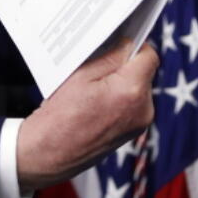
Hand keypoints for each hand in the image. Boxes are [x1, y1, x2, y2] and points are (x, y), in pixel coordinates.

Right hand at [16, 40, 157, 191]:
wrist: (49, 154)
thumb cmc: (59, 116)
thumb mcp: (80, 75)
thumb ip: (110, 56)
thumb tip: (128, 43)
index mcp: (131, 92)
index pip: (149, 55)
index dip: (133, 45)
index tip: (117, 44)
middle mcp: (143, 109)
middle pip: (143, 72)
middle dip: (124, 66)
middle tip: (96, 69)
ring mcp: (140, 124)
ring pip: (138, 87)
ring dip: (121, 83)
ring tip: (92, 91)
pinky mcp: (133, 132)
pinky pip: (132, 104)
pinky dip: (119, 98)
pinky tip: (96, 104)